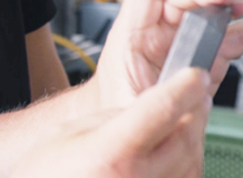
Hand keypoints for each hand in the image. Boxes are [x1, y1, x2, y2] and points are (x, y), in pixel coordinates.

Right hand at [11, 68, 211, 177]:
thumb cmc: (46, 174)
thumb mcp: (69, 133)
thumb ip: (115, 117)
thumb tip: (150, 107)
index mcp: (112, 153)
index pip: (163, 109)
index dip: (185, 86)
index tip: (195, 75)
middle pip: (185, 136)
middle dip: (196, 110)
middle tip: (196, 95)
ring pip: (192, 163)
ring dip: (194, 138)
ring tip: (187, 122)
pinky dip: (187, 165)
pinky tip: (178, 153)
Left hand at [94, 0, 242, 106]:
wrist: (131, 139)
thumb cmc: (121, 115)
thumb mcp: (129, 108)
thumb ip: (160, 95)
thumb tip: (193, 78)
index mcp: (133, 36)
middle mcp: (161, 34)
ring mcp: (189, 44)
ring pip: (212, 12)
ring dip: (231, 4)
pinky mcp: (210, 58)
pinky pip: (235, 38)